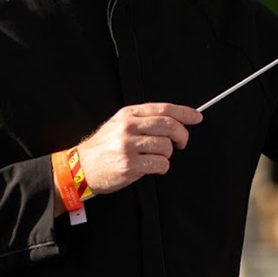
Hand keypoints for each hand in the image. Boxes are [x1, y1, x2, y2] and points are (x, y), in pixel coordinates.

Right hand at [73, 102, 202, 194]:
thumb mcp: (119, 124)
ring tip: (156, 157)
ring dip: (168, 155)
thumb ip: (143, 120)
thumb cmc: (104, 147)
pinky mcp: (130, 164)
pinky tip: (152, 167)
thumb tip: (174, 120)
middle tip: (181, 143)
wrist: (81, 167)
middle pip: (169, 126)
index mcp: (128, 114)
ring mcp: (128, 146)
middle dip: (182, 135)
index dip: (184, 112)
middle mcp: (128, 127)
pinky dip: (162, 167)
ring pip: (166, 147)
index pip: (163, 109)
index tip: (197, 117)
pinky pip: (160, 164)